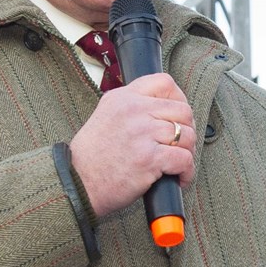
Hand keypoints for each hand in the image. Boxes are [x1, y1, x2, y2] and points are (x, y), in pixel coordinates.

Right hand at [69, 73, 196, 217]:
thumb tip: (163, 110)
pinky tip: (178, 179)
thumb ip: (131, 107)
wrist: (77, 183)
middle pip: (183, 110)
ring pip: (187, 135)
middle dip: (188, 129)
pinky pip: (185, 159)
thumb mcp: (106, 116)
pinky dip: (187, 172)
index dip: (179, 99)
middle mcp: (133, 110)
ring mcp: (142, 133)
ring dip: (188, 152)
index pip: (164, 83)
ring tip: (178, 164)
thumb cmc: (92, 157)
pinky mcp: (149, 158)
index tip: (178, 117)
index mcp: (123, 97)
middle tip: (181, 145)